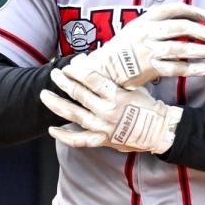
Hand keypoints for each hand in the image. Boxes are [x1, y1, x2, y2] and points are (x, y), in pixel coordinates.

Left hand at [41, 65, 182, 153]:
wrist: (159, 131)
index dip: (78, 70)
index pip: (92, 79)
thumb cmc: (148, 106)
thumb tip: (94, 67)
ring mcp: (103, 127)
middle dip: (64, 82)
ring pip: (74, 115)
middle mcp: (107, 111)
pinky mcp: (102, 140)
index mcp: (116, 95)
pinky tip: (52, 129)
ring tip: (44, 95)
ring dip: (57, 104)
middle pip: (79, 94)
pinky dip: (64, 136)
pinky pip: (79, 140)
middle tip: (54, 74)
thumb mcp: (133, 87)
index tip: (69, 64)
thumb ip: (113, 80)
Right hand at [68, 2, 204, 88]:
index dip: (192, 11)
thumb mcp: (135, 28)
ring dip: (199, 50)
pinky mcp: (150, 69)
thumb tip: (183, 21)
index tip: (204, 16)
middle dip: (200, 31)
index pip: (173, 9)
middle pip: (180, 27)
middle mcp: (147, 33)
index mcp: (145, 20)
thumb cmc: (122, 49)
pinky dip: (190, 69)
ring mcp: (148, 51)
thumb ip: (155, 23)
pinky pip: (175, 68)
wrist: (105, 68)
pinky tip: (202, 69)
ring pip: (180, 48)